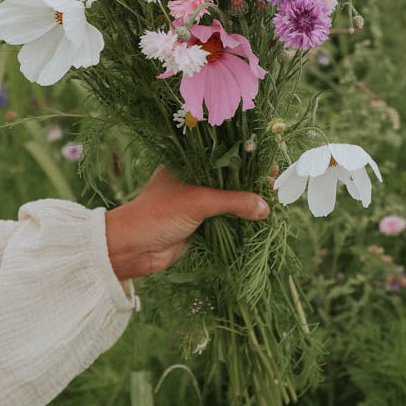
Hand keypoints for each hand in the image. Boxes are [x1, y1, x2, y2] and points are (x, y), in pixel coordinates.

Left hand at [104, 166, 269, 282]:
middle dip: (250, 182)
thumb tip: (264, 207)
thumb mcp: (198, 201)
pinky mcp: (197, 225)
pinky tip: (257, 219)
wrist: (132, 249)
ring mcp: (194, 203)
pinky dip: (238, 221)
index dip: (245, 158)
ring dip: (246, 203)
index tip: (267, 162)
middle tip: (274, 183)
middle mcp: (191, 181)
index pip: (222, 156)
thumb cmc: (158, 214)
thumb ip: (233, 202)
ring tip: (271, 200)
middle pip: (228, 179)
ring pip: (227, 201)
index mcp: (186, 164)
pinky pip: (224, 220)